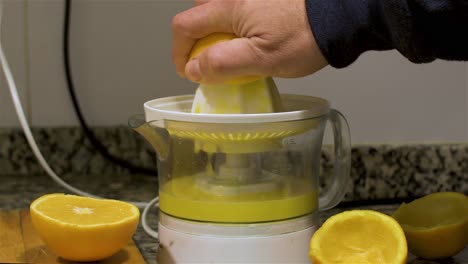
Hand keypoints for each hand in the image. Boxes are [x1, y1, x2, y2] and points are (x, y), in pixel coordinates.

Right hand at [172, 0, 327, 83]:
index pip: (185, 26)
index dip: (179, 52)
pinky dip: (235, 27)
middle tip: (212, 62)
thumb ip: (222, 64)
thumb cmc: (306, 37)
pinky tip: (251, 41)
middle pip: (199, 15)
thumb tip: (194, 68)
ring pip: (218, 12)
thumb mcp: (261, 59)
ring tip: (235, 53)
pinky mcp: (263, 0)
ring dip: (217, 33)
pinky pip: (237, 10)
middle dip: (198, 41)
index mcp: (228, 6)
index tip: (188, 71)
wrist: (340, 18)